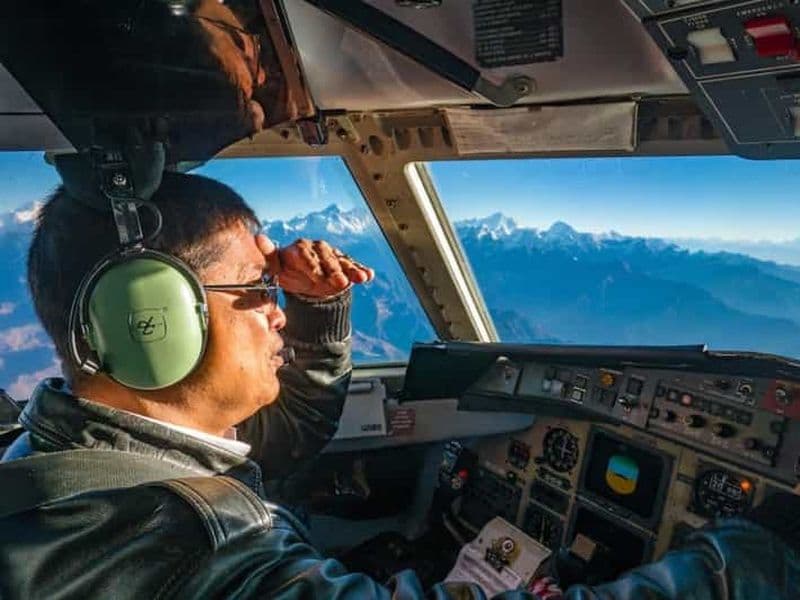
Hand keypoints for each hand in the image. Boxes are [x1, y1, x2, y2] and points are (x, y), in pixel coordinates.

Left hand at [258, 235, 374, 298]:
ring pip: (342, 261)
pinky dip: (360, 270)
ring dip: (352, 270)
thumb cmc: (285, 271)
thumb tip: (258, 237)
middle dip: (335, 271)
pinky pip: (352, 266)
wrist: (299, 278)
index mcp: (299, 248)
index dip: (313, 268)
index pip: (306, 256)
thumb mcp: (273, 266)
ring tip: (361, 279)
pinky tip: (368, 275)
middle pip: (327, 259)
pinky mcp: (342, 264)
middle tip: (340, 284)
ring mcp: (331, 255)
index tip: (318, 279)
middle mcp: (317, 248)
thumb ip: (268, 254)